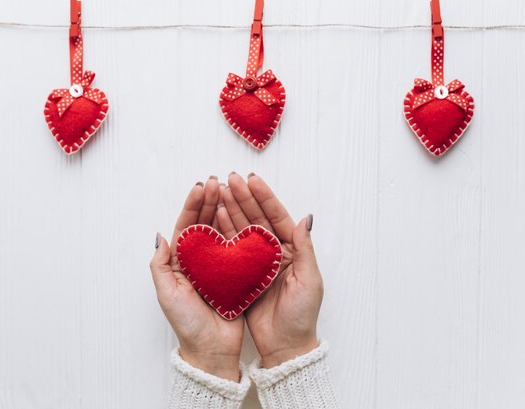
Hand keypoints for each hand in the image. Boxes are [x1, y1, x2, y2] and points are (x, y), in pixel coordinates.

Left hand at [150, 177, 243, 380]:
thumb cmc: (186, 324)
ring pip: (221, 232)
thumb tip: (161, 236)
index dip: (193, 206)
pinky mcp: (236, 275)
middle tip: (218, 182)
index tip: (201, 187)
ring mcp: (218, 267)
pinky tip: (246, 216)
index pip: (186, 227)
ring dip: (225, 211)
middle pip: (204, 224)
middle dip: (210, 202)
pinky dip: (240, 231)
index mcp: (181, 263)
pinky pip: (237, 249)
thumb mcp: (167, 294)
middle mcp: (199, 261)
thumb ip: (160, 265)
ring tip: (231, 191)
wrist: (212, 350)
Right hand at [217, 173, 322, 367]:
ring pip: (242, 229)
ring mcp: (256, 262)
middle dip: (244, 198)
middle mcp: (273, 252)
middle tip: (229, 179)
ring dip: (231, 210)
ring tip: (218, 192)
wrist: (285, 345)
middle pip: (257, 218)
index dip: (264, 198)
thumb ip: (305, 249)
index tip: (251, 180)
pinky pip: (232, 248)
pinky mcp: (242, 274)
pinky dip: (224, 232)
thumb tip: (306, 218)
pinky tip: (215, 217)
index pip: (277, 217)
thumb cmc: (302, 315)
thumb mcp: (308, 280)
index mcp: (292, 250)